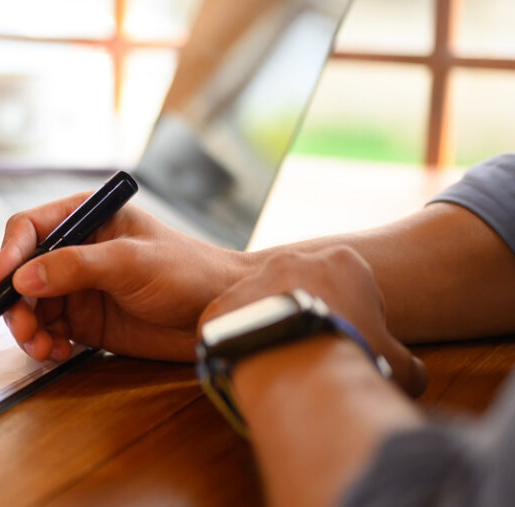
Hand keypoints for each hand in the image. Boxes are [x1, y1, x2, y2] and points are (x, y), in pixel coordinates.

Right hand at [0, 193, 249, 362]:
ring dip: (28, 328)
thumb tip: (23, 279)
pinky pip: (48, 331)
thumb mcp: (130, 262)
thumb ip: (75, 267)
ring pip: (30, 306)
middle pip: (22, 272)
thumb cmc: (188, 271)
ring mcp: (77, 287)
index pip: (29, 229)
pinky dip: (44, 344)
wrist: (222, 313)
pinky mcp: (84, 321)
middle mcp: (74, 250)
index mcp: (85, 219)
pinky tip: (57, 353)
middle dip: (16, 302)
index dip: (7, 255)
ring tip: (42, 347)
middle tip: (24, 328)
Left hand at [200, 247, 427, 396]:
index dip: (354, 319)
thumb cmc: (355, 359)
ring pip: (262, 305)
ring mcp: (252, 279)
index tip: (349, 344)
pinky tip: (250, 367)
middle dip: (308, 317)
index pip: (351, 287)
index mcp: (343, 262)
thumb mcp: (400, 366)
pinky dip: (236, 346)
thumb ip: (408, 365)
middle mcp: (293, 260)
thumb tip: (413, 374)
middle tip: (312, 352)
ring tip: (281, 364)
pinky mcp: (220, 305)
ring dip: (270, 329)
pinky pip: (228, 325)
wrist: (300, 365)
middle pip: (302, 291)